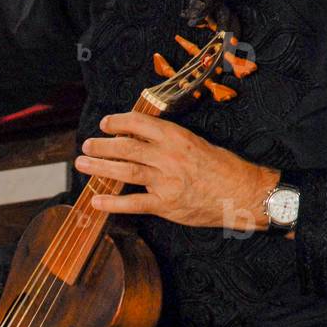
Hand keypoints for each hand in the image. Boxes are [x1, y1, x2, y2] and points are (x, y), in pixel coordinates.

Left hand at [74, 112, 282, 234]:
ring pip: (124, 171)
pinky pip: (133, 203)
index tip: (105, 123)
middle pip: (126, 147)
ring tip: (82, 164)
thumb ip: (170, 142)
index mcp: (177, 137)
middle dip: (102, 145)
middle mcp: (169, 156)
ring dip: (99, 167)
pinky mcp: (166, 204)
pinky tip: (96, 200)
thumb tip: (141, 139)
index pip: (140, 123)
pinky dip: (112, 202)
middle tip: (86, 146)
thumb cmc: (223, 168)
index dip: (118, 121)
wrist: (245, 193)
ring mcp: (166, 181)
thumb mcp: (198, 143)